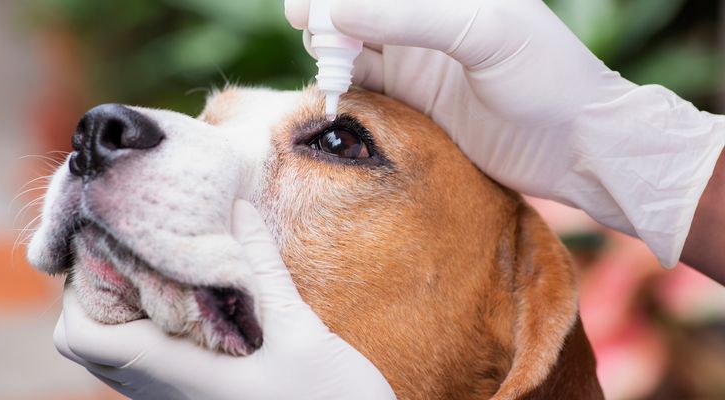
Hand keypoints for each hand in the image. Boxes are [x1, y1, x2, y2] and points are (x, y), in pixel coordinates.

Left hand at [54, 200, 394, 399]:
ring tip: (166, 260)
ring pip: (122, 351)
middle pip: (92, 342)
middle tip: (139, 243)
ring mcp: (183, 396)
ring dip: (130, 304)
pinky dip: (157, 321)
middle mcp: (169, 390)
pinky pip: (154, 358)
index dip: (80, 289)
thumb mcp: (300, 332)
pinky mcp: (203, 394)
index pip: (83, 337)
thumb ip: (264, 270)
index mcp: (180, 374)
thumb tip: (239, 209)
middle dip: (101, 288)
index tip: (111, 243)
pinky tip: (197, 293)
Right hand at [286, 0, 724, 266]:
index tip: (312, 6)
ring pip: (357, 45)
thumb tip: (338, 14)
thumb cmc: (545, 76)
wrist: (576, 147)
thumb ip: (410, 18)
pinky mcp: (418, 101)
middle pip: (363, 9)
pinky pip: (368, 85)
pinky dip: (345, 84)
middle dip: (329, 14)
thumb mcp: (484, 31)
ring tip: (321, 59)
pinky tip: (331, 88)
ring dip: (332, 48)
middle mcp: (431, 21)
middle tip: (305, 24)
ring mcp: (423, 61)